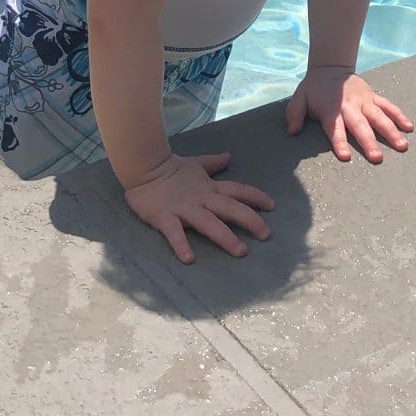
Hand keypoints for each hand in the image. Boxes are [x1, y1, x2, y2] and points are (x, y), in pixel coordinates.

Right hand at [123, 152, 273, 264]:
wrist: (143, 167)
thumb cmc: (171, 169)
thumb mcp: (196, 164)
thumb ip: (213, 163)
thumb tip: (229, 157)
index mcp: (209, 187)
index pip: (237, 191)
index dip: (255, 197)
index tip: (272, 206)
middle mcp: (201, 199)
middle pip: (230, 208)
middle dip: (250, 220)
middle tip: (266, 235)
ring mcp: (184, 209)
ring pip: (209, 223)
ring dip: (225, 237)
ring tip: (240, 251)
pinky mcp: (164, 217)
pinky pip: (174, 233)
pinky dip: (181, 245)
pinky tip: (189, 259)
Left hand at [285, 65, 413, 162]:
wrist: (331, 66)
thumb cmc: (314, 88)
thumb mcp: (299, 97)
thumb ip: (295, 113)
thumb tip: (293, 131)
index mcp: (331, 109)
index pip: (335, 128)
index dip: (339, 142)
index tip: (345, 156)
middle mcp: (350, 106)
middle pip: (361, 126)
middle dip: (369, 142)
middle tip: (377, 158)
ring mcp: (364, 100)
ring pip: (379, 116)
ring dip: (391, 131)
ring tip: (402, 145)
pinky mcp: (373, 96)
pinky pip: (388, 106)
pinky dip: (399, 115)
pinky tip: (409, 127)